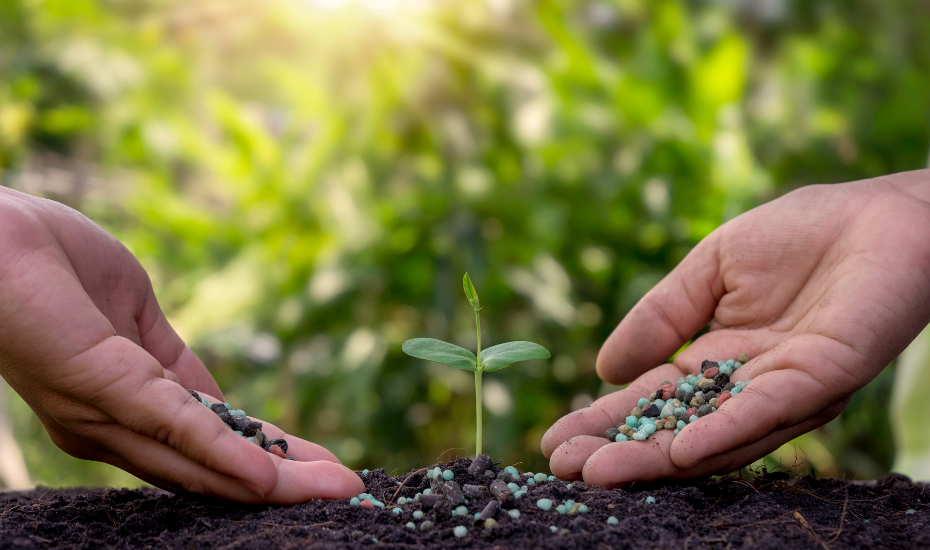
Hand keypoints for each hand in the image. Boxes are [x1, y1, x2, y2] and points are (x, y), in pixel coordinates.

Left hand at [0, 187, 363, 502]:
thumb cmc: (45, 261)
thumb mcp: (135, 315)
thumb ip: (173, 365)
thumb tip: (218, 401)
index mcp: (125, 404)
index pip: (209, 442)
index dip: (268, 458)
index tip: (321, 471)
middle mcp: (115, 427)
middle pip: (213, 469)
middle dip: (285, 484)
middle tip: (350, 495)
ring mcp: (108, 414)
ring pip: (203, 462)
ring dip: (274, 483)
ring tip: (335, 490)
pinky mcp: (104, 390)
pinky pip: (177, 428)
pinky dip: (227, 457)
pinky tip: (272, 477)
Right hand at [542, 170, 929, 485]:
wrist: (882, 214)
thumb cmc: (801, 234)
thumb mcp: (711, 267)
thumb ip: (662, 314)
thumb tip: (604, 367)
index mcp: (719, 357)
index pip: (654, 398)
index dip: (606, 419)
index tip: (556, 440)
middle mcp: (748, 386)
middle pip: (675, 428)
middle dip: (620, 451)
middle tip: (563, 469)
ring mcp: (784, 389)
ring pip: (713, 435)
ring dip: (656, 457)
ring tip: (600, 470)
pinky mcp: (821, 378)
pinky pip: (765, 411)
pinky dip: (721, 432)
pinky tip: (678, 451)